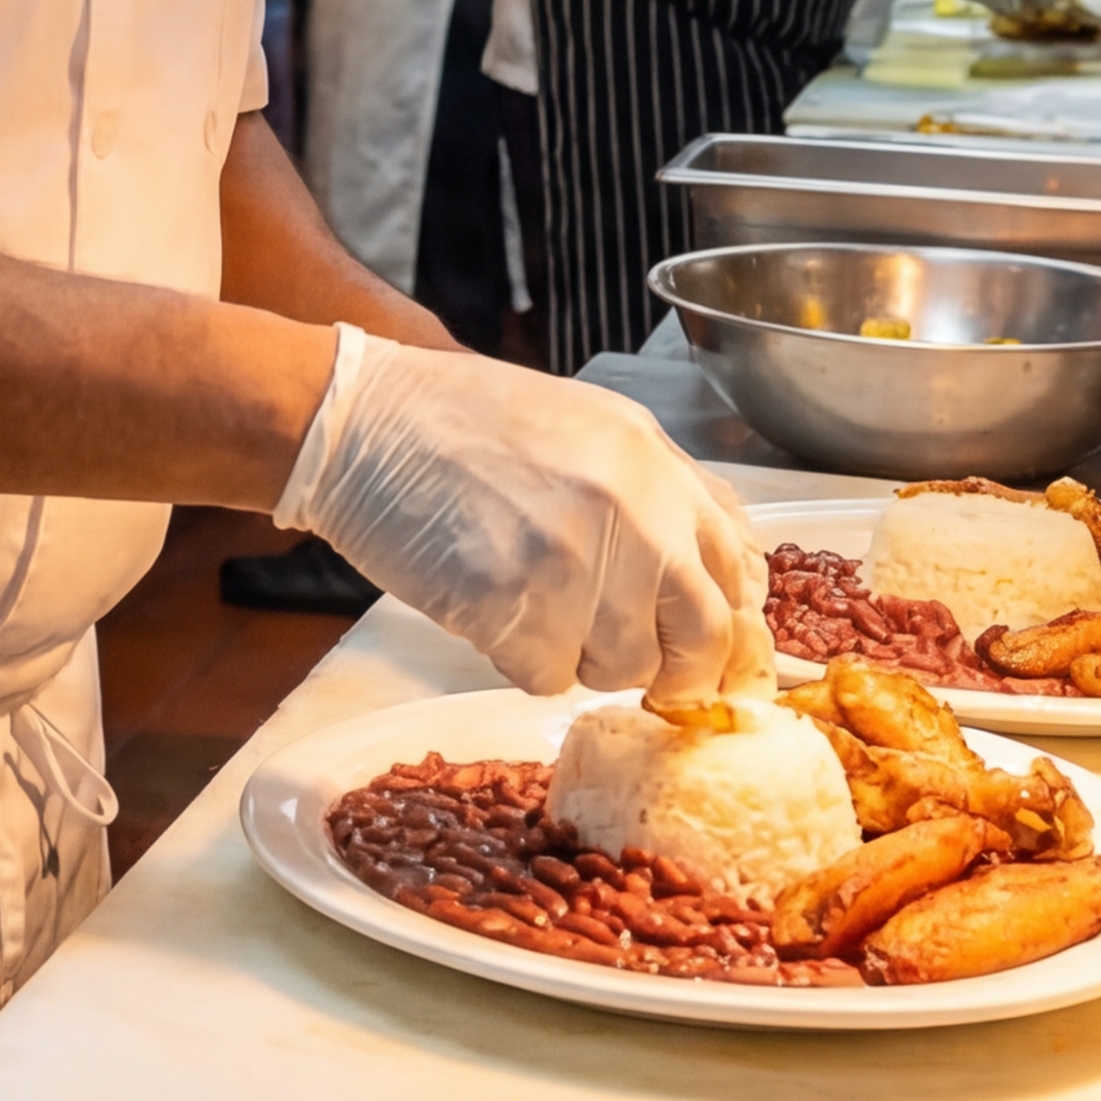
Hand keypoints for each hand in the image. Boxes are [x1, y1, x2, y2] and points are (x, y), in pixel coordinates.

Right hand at [265, 329, 767, 700]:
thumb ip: (661, 496)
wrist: (359, 423)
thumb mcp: (591, 429)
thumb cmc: (461, 424)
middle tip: (642, 675)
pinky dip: (520, 658)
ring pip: (622, 669)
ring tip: (531, 600)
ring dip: (582, 657)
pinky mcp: (516, 604)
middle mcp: (633, 510)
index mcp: (656, 463)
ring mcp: (577, 559)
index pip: (741, 572)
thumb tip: (723, 587)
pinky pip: (547, 677)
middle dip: (677, 674)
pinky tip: (489, 603)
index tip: (726, 669)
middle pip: (702, 639)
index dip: (739, 634)